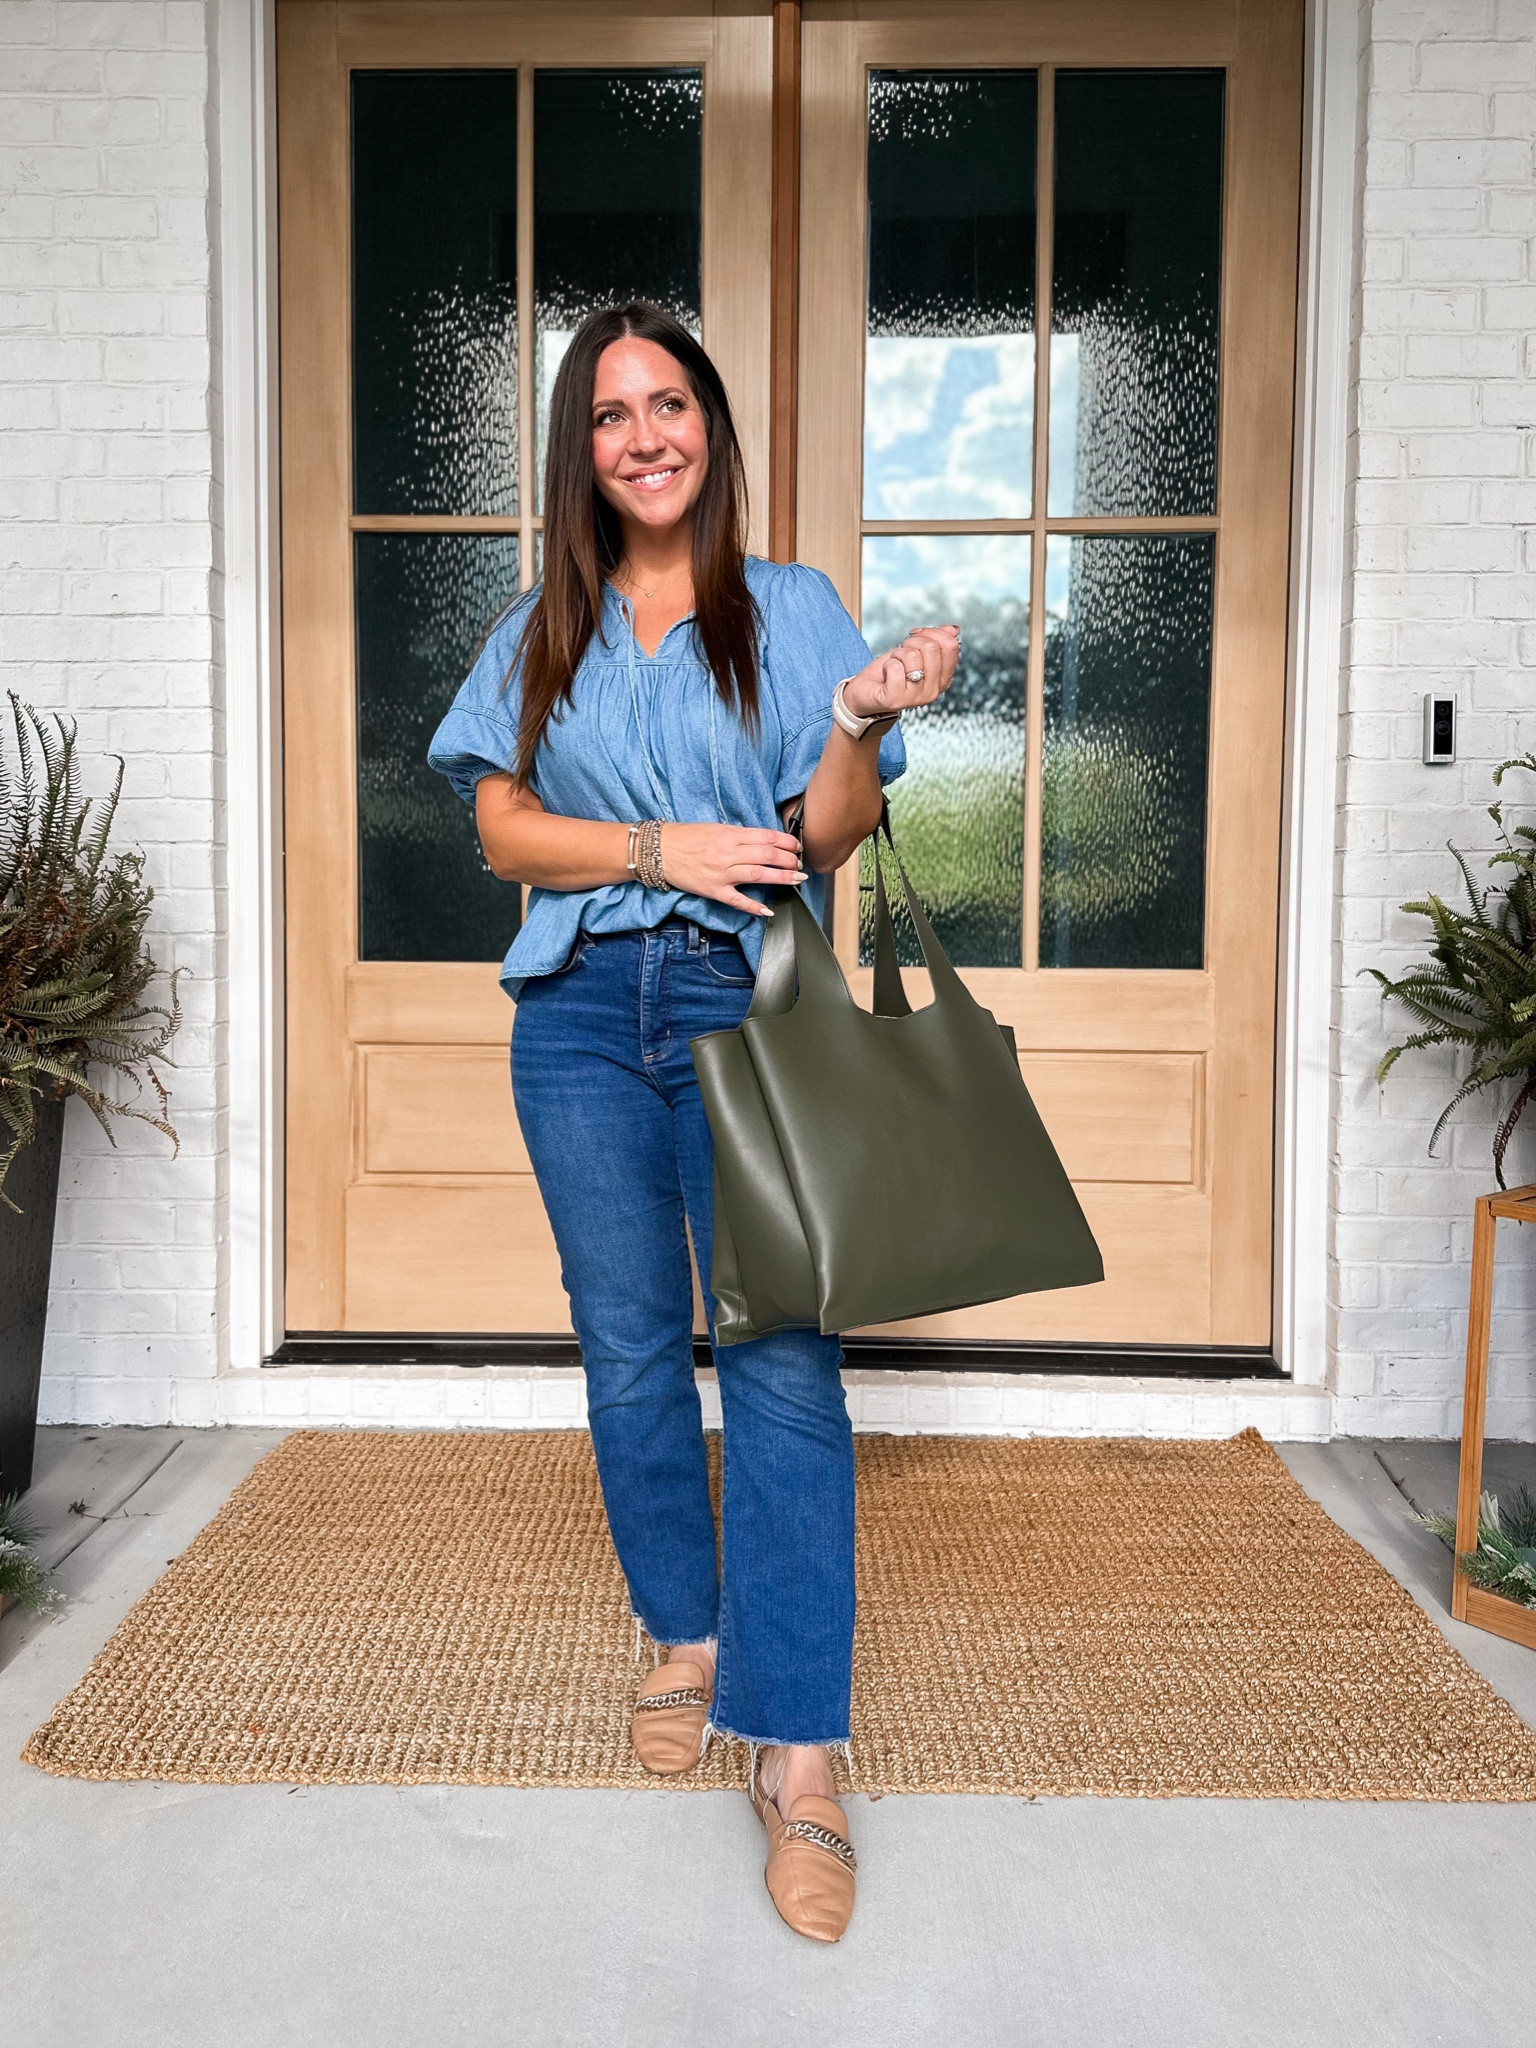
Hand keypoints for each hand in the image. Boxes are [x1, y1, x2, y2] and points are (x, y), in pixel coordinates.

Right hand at [658, 822, 805, 917]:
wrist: (658, 850)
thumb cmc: (686, 837)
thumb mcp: (716, 828)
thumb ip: (739, 835)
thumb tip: (764, 841)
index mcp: (730, 834)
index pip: (767, 837)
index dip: (787, 842)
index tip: (797, 846)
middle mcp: (728, 853)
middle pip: (767, 855)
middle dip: (789, 860)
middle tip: (800, 864)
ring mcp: (721, 873)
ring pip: (758, 874)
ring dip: (781, 877)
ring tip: (796, 879)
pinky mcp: (713, 890)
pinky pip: (737, 900)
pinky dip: (753, 907)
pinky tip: (767, 910)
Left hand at [842, 623, 960, 722]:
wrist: (865, 693)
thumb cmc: (890, 673)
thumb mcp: (915, 653)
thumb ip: (934, 642)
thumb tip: (953, 630)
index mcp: (942, 680)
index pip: (950, 646)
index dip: (932, 632)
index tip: (916, 635)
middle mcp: (934, 691)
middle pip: (931, 648)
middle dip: (911, 642)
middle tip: (901, 654)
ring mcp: (916, 698)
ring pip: (913, 656)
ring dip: (897, 655)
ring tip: (893, 665)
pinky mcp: (897, 699)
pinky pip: (895, 667)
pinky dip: (887, 665)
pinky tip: (886, 675)